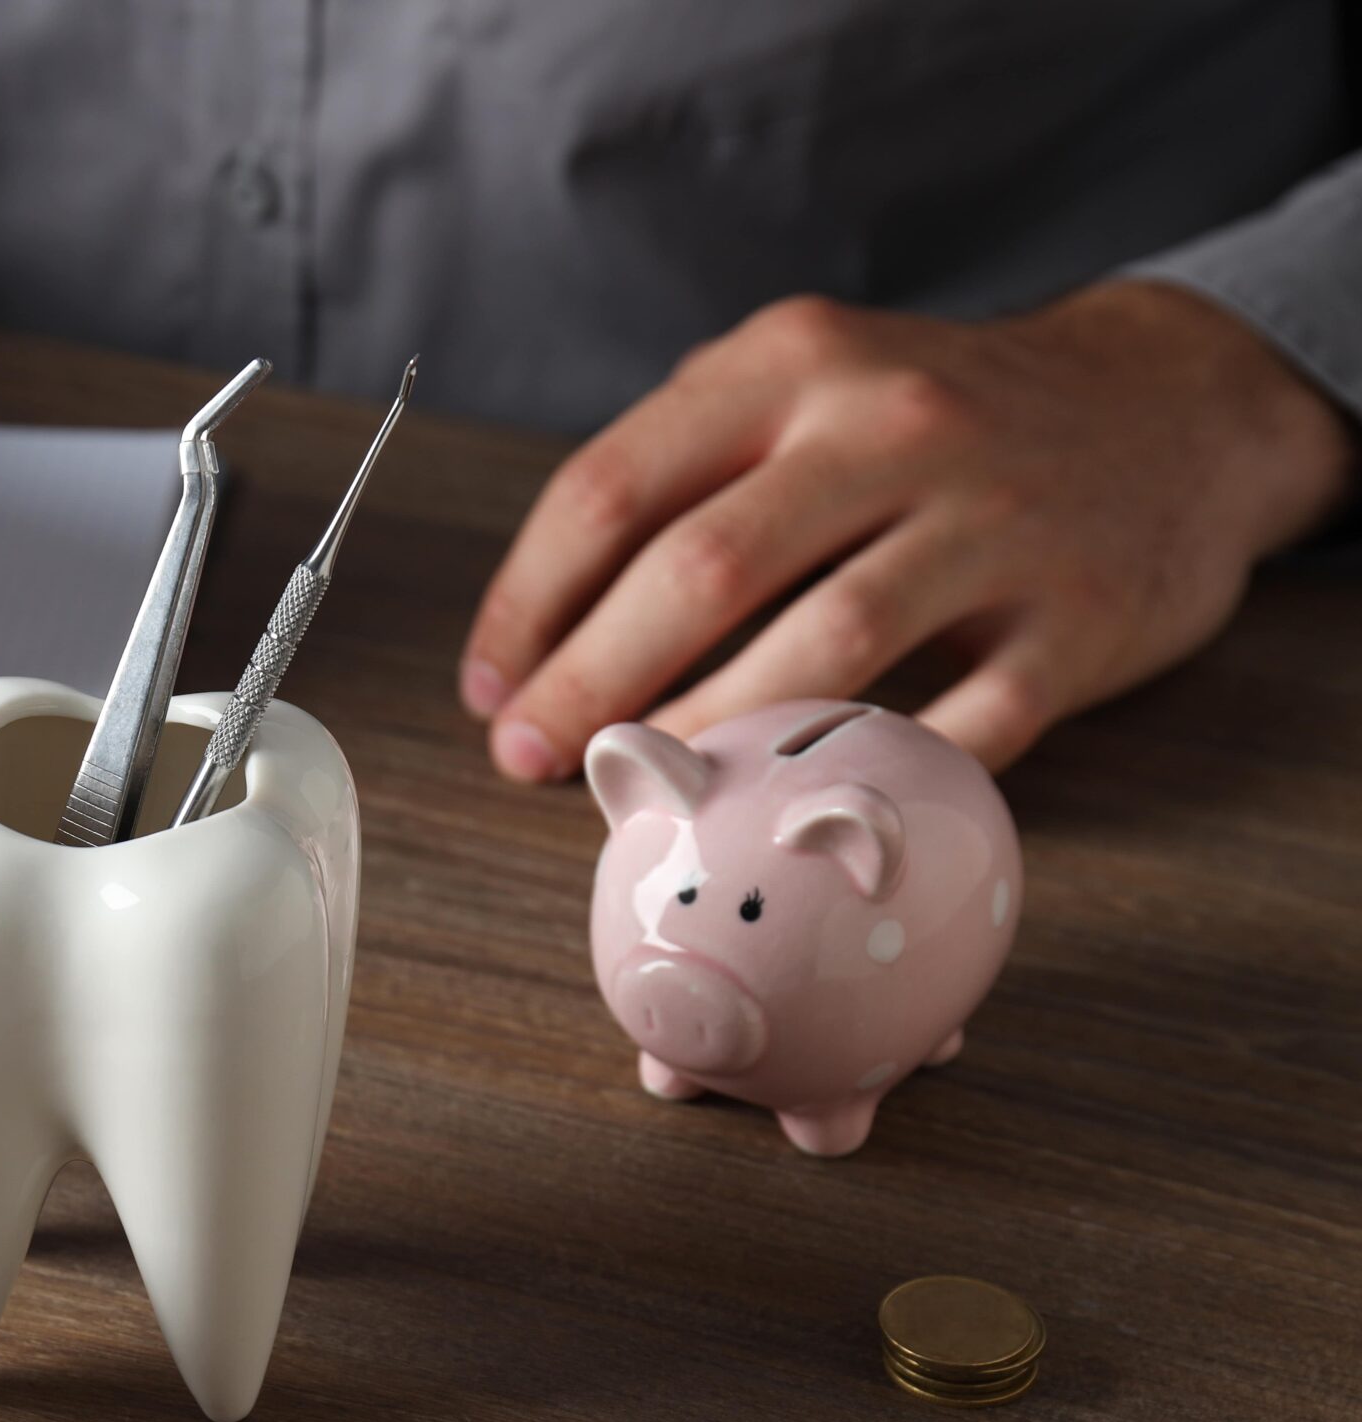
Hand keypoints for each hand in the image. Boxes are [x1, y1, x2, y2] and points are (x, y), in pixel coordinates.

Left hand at [458, 282, 1354, 776]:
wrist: (1172, 403)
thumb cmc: (937, 416)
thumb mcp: (804, 380)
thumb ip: (679, 466)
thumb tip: (536, 625)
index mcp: (791, 365)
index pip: (611, 490)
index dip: (526, 604)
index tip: (489, 687)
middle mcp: (890, 426)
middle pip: (700, 572)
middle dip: (588, 684)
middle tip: (528, 759)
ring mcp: (995, 520)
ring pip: (824, 648)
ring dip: (710, 738)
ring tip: (642, 792)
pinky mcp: (1078, 616)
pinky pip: (961, 723)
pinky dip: (870, 777)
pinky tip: (796, 816)